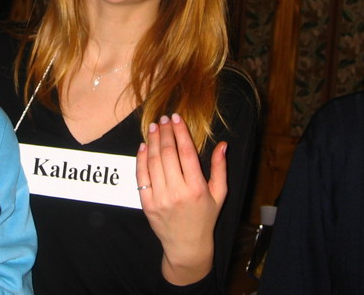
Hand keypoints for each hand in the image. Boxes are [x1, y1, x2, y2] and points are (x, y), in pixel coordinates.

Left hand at [136, 113, 227, 284]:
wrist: (186, 245)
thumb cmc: (205, 217)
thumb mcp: (219, 194)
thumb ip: (220, 168)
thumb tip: (222, 144)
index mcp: (197, 188)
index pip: (187, 152)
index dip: (180, 132)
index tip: (176, 117)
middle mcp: (177, 192)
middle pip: (168, 154)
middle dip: (165, 133)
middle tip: (164, 119)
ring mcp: (160, 198)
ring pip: (153, 162)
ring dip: (152, 141)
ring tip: (154, 127)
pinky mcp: (147, 203)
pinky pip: (141, 176)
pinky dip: (141, 158)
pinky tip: (144, 146)